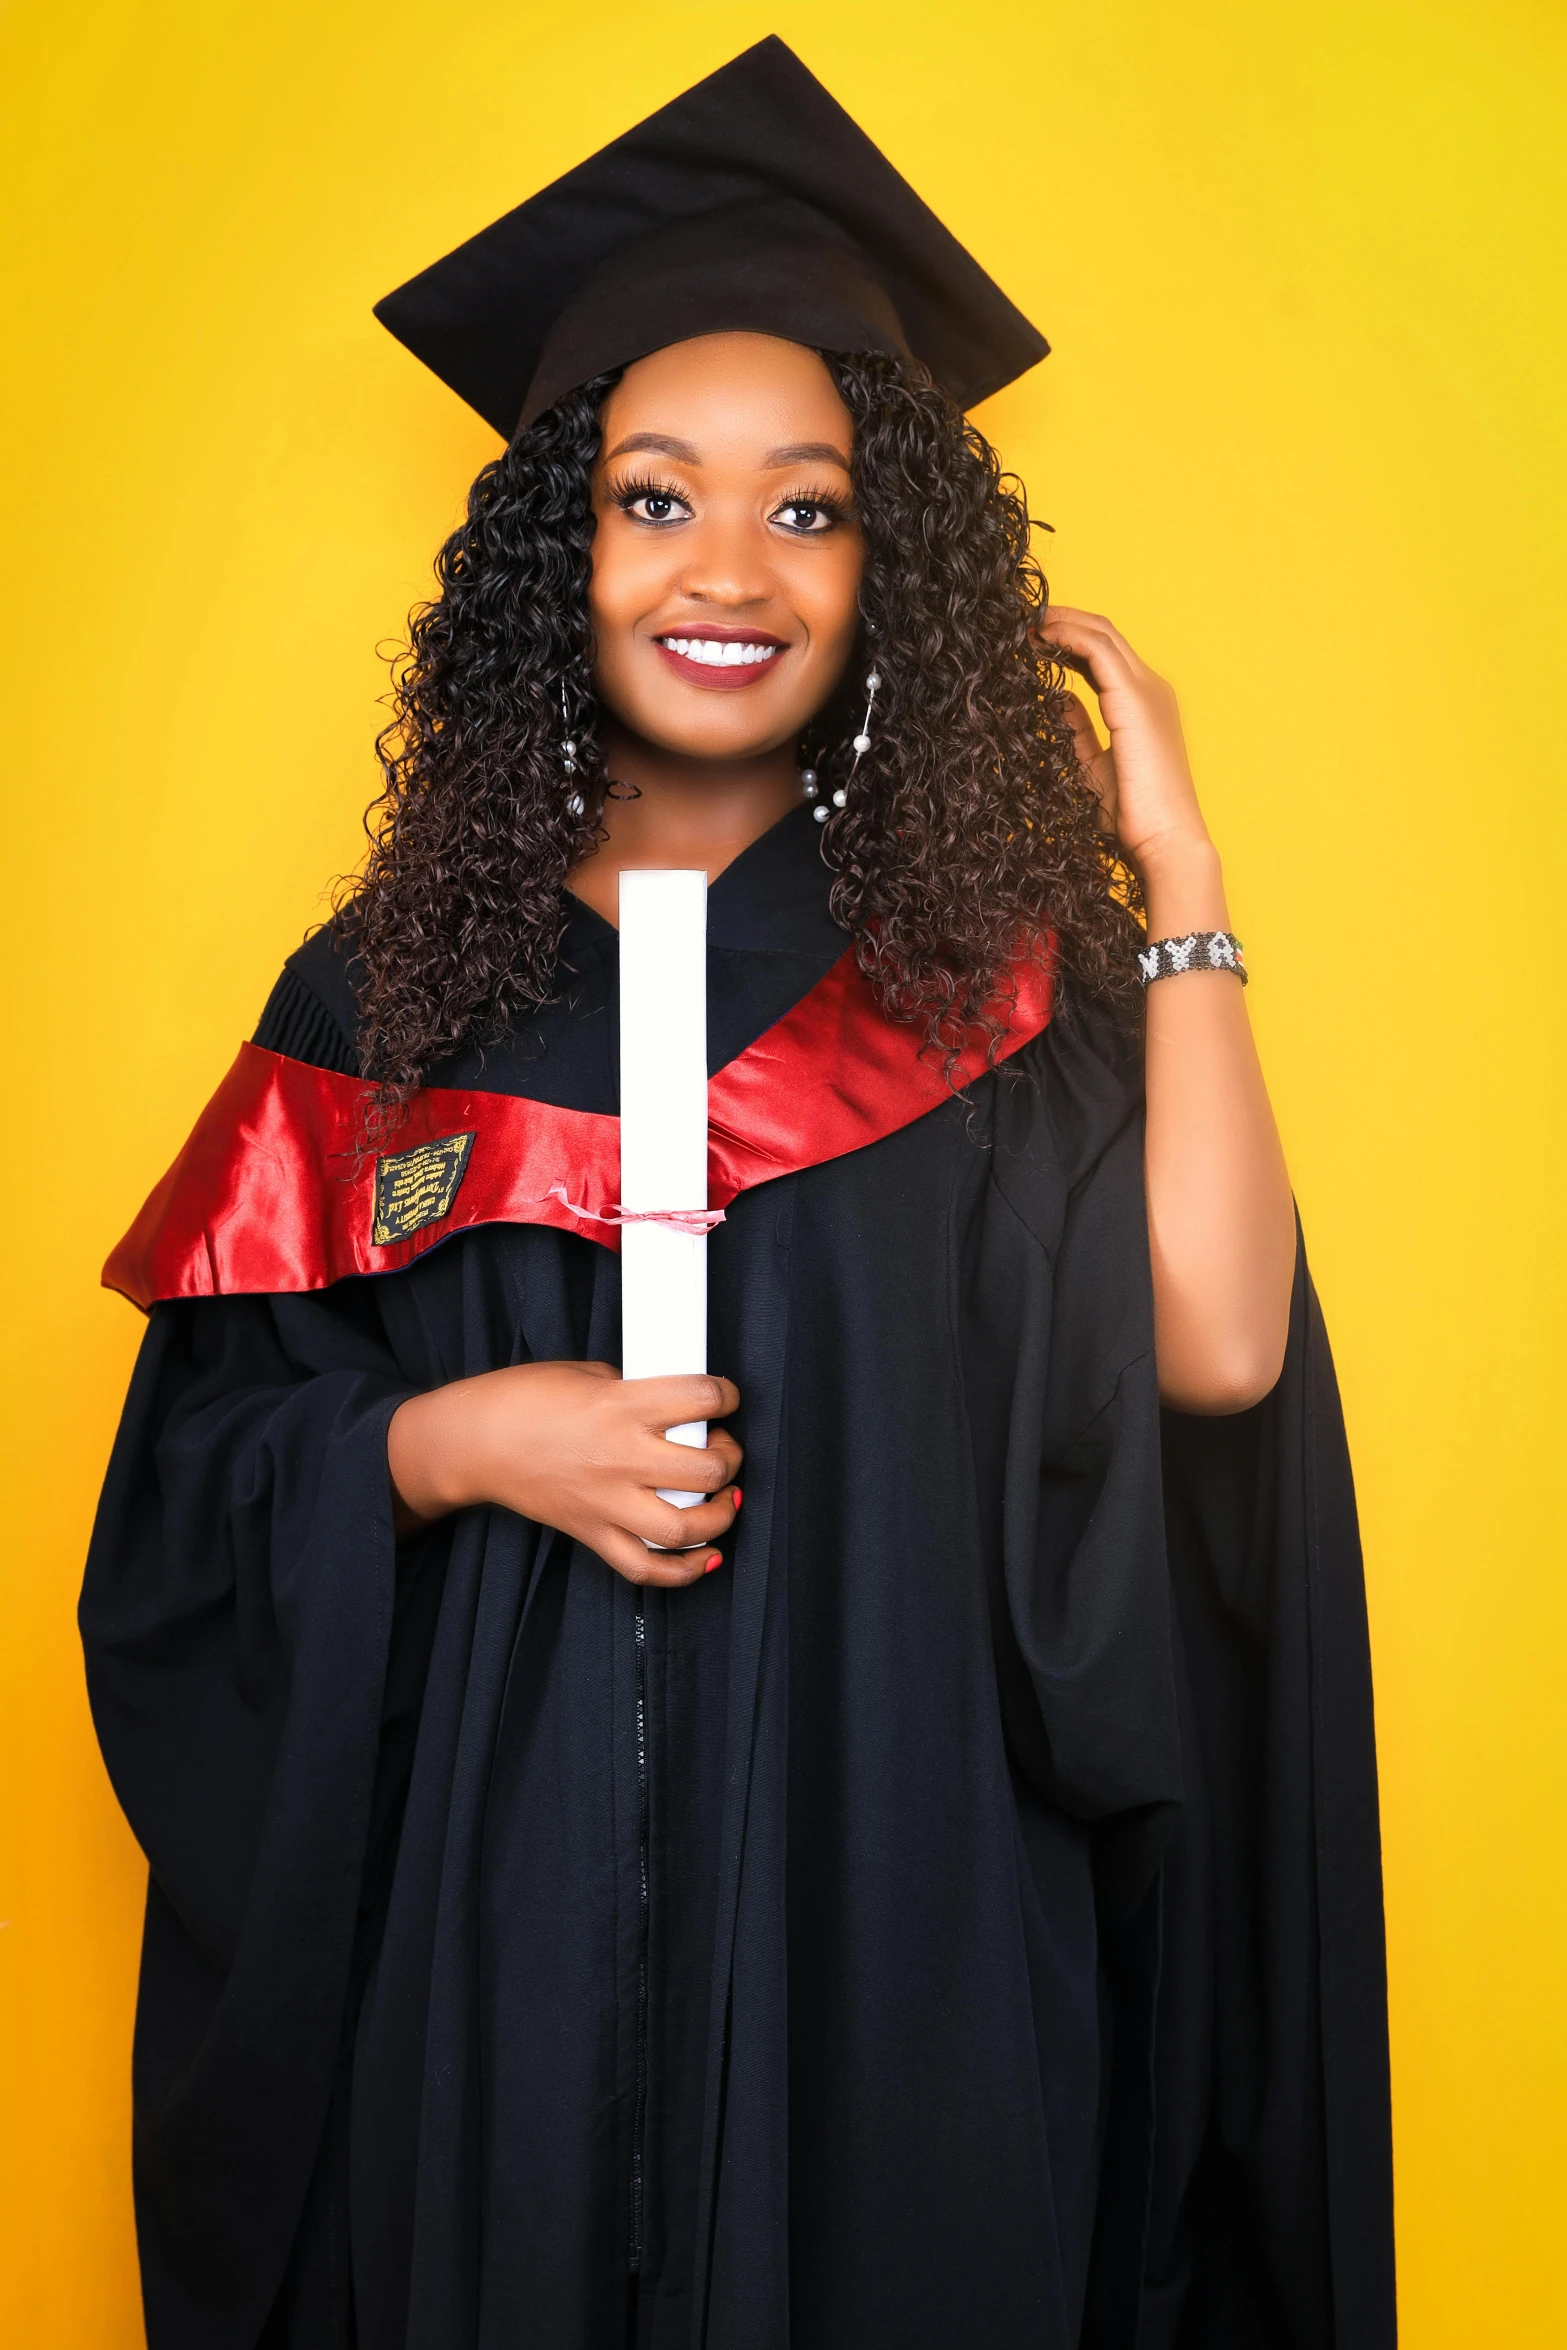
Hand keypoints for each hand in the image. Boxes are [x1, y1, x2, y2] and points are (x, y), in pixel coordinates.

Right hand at [387, 1361, 741, 1587]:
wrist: (473, 1440)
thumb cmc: (522, 1398)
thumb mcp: (587, 1374)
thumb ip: (635, 1391)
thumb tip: (674, 1409)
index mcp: (620, 1406)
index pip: (700, 1399)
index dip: (726, 1396)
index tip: (724, 1398)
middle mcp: (620, 1457)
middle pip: (706, 1469)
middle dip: (729, 1459)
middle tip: (723, 1449)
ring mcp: (606, 1501)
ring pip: (685, 1528)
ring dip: (719, 1517)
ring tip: (723, 1500)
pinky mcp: (591, 1533)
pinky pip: (644, 1567)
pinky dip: (683, 1570)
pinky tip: (705, 1555)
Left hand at [1038, 607, 1212, 884]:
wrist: (1165, 840)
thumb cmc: (1135, 817)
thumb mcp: (1095, 766)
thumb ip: (1079, 731)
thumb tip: (1059, 700)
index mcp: (1145, 705)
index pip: (1106, 657)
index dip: (1070, 642)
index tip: (1034, 641)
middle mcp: (1152, 689)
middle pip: (1105, 636)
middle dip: (1064, 622)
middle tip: (1024, 622)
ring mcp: (1147, 691)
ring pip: (1102, 635)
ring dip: (1062, 623)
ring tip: (1026, 624)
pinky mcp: (1135, 699)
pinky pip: (1097, 651)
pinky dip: (1068, 636)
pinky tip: (1042, 637)